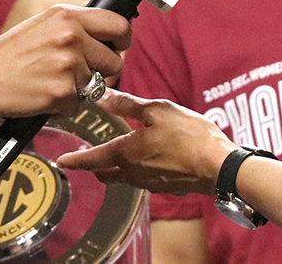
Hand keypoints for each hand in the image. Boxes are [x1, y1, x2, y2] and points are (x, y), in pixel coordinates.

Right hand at [0, 4, 129, 119]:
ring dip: (83, 88)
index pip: (119, 24)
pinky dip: (66, 105)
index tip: (116, 47)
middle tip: (79, 72)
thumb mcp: (43, 24)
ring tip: (55, 81)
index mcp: (67, 15)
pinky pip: (81, 104)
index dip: (122, 40)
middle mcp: (71, 36)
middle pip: (116, 60)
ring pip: (100, 84)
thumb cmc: (8, 54)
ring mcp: (68, 65)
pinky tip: (45, 95)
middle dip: (103, 70)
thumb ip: (75, 25)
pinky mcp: (63, 93)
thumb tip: (110, 34)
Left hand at [55, 90, 235, 195]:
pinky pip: (143, 180)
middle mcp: (134, 173)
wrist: (220, 167)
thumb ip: (126, 105)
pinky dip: (136, 171)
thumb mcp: (157, 110)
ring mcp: (150, 183)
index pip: (92, 159)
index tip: (61, 161)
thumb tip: (101, 96)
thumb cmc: (189, 135)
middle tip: (86, 157)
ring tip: (115, 155)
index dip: (74, 160)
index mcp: (127, 153)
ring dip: (114, 168)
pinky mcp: (166, 186)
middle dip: (93, 166)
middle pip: (105, 173)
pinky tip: (146, 159)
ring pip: (124, 178)